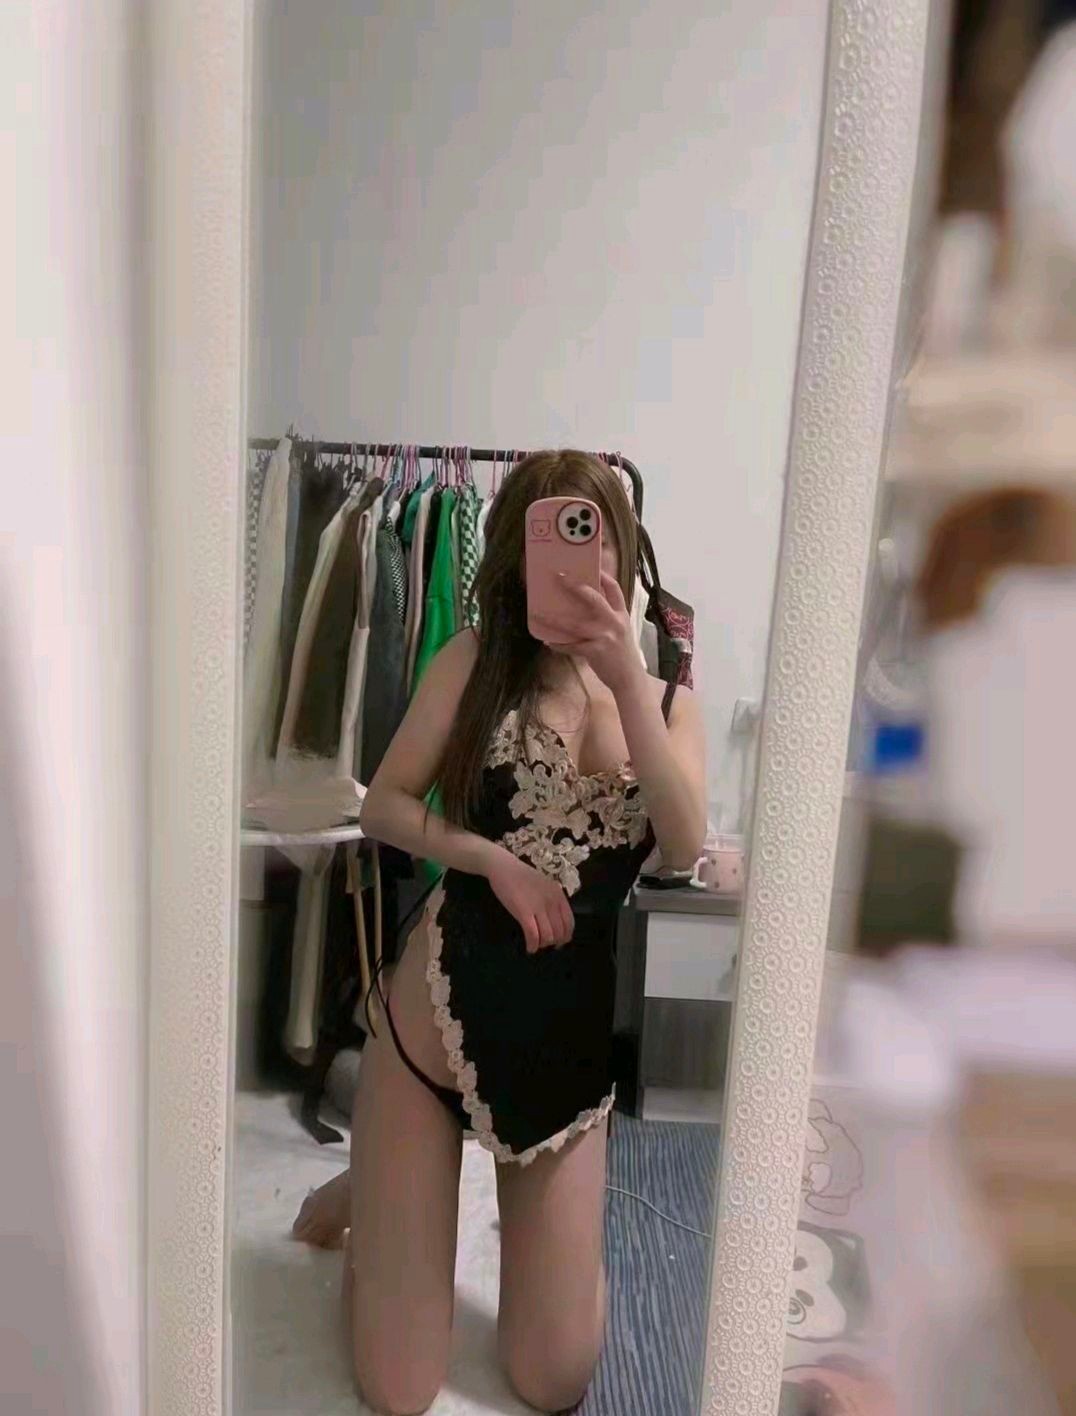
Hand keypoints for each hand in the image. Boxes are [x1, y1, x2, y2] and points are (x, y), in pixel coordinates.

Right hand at [486, 850, 574, 952]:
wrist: (504, 867)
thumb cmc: (522, 876)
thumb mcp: (545, 885)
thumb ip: (552, 900)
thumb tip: (555, 921)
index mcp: (558, 895)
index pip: (569, 922)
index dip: (566, 936)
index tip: (560, 942)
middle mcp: (551, 902)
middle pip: (559, 932)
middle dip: (553, 943)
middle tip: (545, 944)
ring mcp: (538, 907)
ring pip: (547, 936)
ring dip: (542, 945)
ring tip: (536, 945)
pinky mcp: (523, 912)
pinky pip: (533, 935)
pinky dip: (532, 945)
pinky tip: (529, 948)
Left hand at [545, 571, 643, 693]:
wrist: (630, 679)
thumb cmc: (623, 655)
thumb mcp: (622, 631)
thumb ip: (609, 618)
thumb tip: (585, 607)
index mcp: (621, 615)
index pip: (614, 589)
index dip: (603, 576)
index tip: (591, 566)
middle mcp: (614, 622)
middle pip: (593, 598)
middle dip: (574, 586)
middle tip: (559, 577)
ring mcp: (605, 637)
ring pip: (575, 623)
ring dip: (554, 618)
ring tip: (539, 613)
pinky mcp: (596, 651)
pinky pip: (572, 645)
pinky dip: (559, 644)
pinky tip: (548, 641)